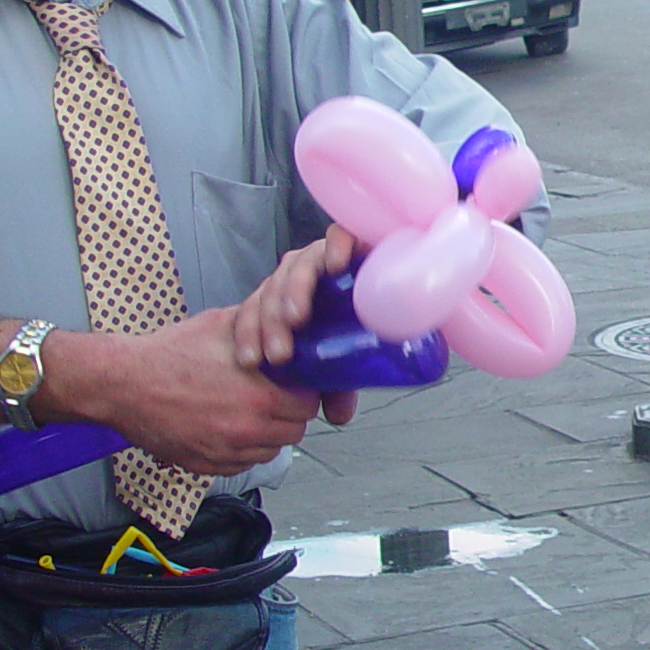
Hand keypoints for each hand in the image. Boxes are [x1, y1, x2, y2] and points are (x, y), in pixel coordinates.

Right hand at [95, 306, 325, 473]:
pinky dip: (242, 450)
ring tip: (248, 412)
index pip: (308, 405)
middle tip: (273, 398)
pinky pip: (242, 465)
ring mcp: (226, 452)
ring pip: (270, 451)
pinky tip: (228, 427)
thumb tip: (288, 329)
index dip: (303, 392)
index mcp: (259, 398)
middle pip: (294, 431)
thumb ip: (261, 330)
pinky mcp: (206, 466)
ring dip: (266, 434)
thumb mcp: (222, 327)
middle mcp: (247, 430)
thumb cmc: (167, 355)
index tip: (294, 385)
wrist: (124, 384)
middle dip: (288, 414)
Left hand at [231, 223, 361, 428]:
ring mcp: (327, 255)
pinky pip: (338, 234)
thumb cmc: (367, 323)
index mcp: (292, 297)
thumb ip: (337, 382)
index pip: (255, 306)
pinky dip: (335, 245)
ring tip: (297, 317)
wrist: (402, 284)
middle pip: (273, 288)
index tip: (253, 360)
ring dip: (291, 292)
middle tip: (279, 354)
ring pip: (295, 266)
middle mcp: (304, 273)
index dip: (247, 332)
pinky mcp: (357, 240)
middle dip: (268, 322)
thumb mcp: (344, 358)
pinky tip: (335, 265)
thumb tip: (338, 415)